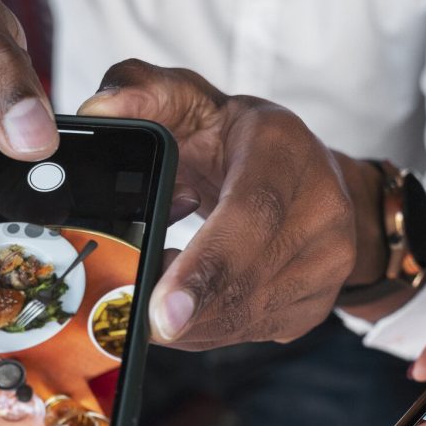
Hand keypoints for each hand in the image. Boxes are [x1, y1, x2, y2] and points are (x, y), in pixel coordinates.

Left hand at [79, 60, 390, 348]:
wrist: (311, 175)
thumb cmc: (238, 140)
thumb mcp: (191, 101)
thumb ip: (141, 94)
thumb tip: (98, 111)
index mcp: (285, 150)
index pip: (251, 215)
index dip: (206, 267)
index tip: (162, 310)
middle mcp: (321, 207)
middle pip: (248, 281)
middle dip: (186, 313)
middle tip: (134, 323)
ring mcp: (327, 262)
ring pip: (246, 317)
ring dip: (190, 323)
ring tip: (155, 296)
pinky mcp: (316, 303)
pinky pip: (250, 332)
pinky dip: (207, 329)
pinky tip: (187, 304)